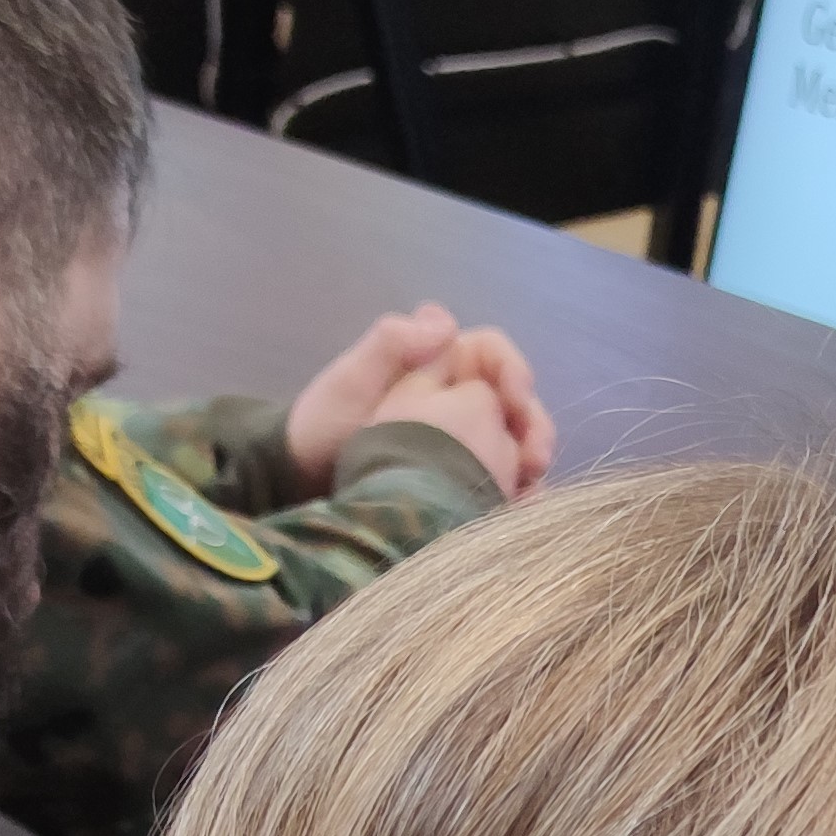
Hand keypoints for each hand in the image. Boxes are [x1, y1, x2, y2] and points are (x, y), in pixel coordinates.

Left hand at [287, 305, 552, 497]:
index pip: (494, 354)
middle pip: (516, 404)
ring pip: (515, 444)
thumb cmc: (323, 424)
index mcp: (438, 362)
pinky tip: (515, 511)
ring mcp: (462, 439)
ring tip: (528, 492)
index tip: (517, 400)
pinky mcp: (460, 478)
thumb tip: (447, 323)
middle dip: (533, 428)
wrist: (300, 480)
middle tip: (535, 460)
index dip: (514, 372)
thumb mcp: (351, 380)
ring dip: (530, 465)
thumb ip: (392, 344)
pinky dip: (513, 495)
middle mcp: (457, 397)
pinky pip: (500, 479)